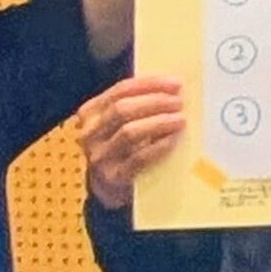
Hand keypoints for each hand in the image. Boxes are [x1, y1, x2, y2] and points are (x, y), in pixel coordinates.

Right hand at [73, 75, 186, 208]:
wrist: (108, 188)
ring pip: (129, 132)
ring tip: (180, 119)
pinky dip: (158, 146)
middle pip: (122, 109)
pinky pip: (138, 157)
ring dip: (158, 122)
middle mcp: (90, 133)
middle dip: (155, 102)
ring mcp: (100, 156)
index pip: (120, 90)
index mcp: (91, 113)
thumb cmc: (120, 149)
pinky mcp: (114, 176)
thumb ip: (134, 106)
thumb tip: (170, 89)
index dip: (149, 84)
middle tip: (178, 102)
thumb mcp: (117, 124)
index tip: (174, 83)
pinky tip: (173, 139)